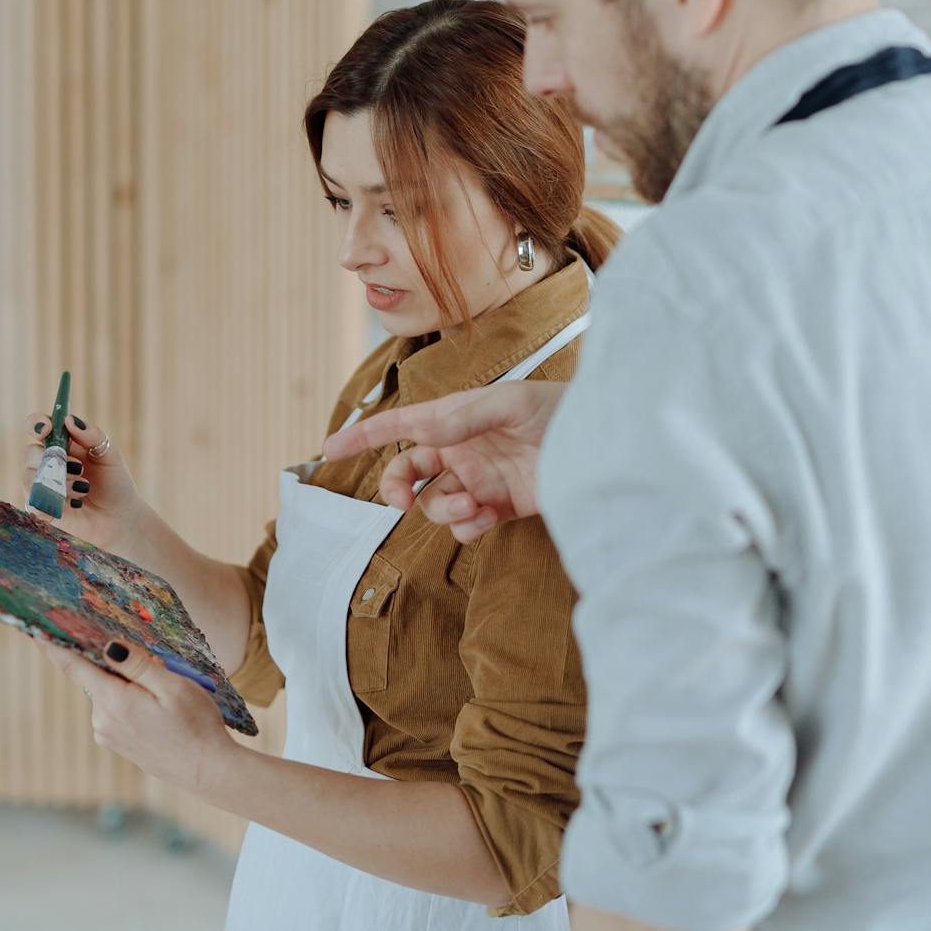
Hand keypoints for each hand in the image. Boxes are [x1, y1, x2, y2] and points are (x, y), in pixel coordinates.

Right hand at [22, 410, 154, 552]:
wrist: (120, 517)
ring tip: (84, 489)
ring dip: (60, 483)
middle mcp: (47, 463)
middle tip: (79, 468)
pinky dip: (55, 502)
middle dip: (54, 459)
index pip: (38, 428)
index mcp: (62, 444)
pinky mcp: (41, 509)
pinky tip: (75, 505)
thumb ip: (93, 435)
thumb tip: (69, 420)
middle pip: (30, 453)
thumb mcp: (110, 455)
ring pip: (30, 477)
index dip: (37, 425)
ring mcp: (42, 486)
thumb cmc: (115, 482)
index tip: (48, 428)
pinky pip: (33, 503)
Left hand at [38, 638, 240, 796]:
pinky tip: (159, 710)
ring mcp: (107, 734)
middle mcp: (102, 720)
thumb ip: (138, 665)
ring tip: (166, 696)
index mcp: (114, 702)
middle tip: (158, 665)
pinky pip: (115, 709)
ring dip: (129, 684)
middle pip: (97, 677)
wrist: (208, 770)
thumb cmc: (196, 725)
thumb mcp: (173, 686)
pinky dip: (130, 700)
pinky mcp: (116, 743)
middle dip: (118, 664)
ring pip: (108, 693)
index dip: (53, 647)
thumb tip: (107, 646)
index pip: (74, 668)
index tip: (33, 631)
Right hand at [319, 381, 565, 541]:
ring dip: (441, 510)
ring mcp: (479, 480)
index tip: (327, 449)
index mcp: (456, 417)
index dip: (362, 436)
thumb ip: (465, 418)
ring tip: (469, 506)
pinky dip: (466, 527)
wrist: (602, 450)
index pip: (400, 425)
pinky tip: (484, 518)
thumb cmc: (559, 411)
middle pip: (408, 472)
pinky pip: (464, 525)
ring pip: (434, 504)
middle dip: (397, 488)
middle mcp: (462, 449)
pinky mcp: (499, 508)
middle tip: (401, 502)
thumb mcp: (512, 403)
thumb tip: (423, 431)